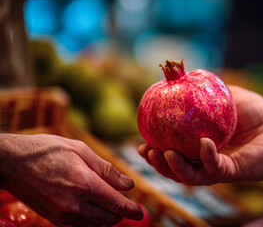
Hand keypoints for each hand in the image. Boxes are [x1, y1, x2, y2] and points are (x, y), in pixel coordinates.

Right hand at [0, 134, 142, 226]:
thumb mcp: (81, 150)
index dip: (131, 210)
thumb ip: (107, 170)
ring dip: (107, 216)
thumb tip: (128, 185)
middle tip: (125, 202)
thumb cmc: (48, 150)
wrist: (13, 162)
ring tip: (108, 202)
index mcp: (84, 184)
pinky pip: (81, 226)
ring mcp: (62, 214)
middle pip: (109, 219)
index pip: (116, 204)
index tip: (141, 213)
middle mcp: (74, 204)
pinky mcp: (54, 219)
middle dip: (121, 213)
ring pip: (96, 225)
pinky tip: (92, 205)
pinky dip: (92, 219)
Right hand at [138, 85, 262, 184]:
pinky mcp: (232, 172)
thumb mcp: (224, 96)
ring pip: (189, 175)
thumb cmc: (253, 111)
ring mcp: (217, 168)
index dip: (155, 150)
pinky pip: (214, 168)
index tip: (141, 141)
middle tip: (146, 151)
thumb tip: (180, 75)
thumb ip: (202, 90)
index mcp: (198, 145)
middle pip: (175, 168)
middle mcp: (204, 159)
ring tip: (163, 154)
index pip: (172, 150)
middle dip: (157, 164)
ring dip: (173, 167)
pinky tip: (204, 143)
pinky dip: (207, 157)